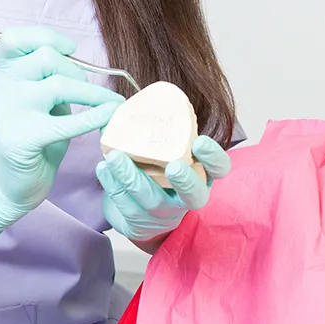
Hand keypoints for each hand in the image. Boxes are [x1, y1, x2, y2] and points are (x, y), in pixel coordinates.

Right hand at [0, 27, 124, 238]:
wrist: (12, 185)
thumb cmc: (34, 136)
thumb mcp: (41, 99)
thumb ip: (52, 78)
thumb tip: (85, 65)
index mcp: (4, 75)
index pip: (13, 39)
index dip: (45, 36)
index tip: (70, 50)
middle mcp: (0, 89)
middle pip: (46, 58)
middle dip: (77, 71)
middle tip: (87, 92)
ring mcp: (7, 113)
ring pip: (58, 84)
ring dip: (91, 93)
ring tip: (106, 105)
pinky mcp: (21, 139)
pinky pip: (65, 122)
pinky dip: (93, 116)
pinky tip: (109, 116)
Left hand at [96, 135, 230, 243]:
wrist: (145, 212)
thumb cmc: (159, 171)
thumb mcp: (170, 152)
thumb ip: (164, 133)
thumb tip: (128, 101)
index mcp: (202, 175)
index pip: (219, 168)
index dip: (213, 157)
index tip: (200, 141)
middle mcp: (188, 197)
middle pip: (194, 195)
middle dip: (184, 181)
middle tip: (172, 166)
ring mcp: (164, 213)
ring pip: (151, 200)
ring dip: (132, 178)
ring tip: (115, 157)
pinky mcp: (139, 222)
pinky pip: (125, 205)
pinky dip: (113, 185)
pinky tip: (104, 168)